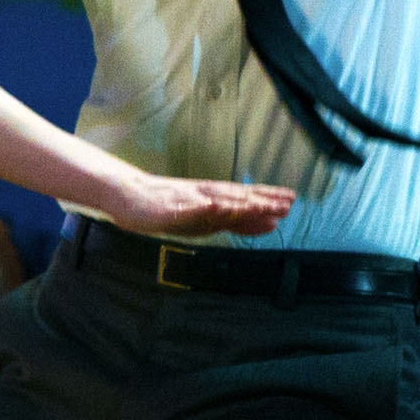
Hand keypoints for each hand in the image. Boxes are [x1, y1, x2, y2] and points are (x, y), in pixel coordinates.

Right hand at [109, 173, 295, 238]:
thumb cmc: (167, 208)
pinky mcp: (169, 207)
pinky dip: (200, 206)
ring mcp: (187, 199)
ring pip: (216, 200)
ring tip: (259, 205)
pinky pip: (186, 208)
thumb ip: (236, 221)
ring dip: (238, 203)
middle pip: (237, 197)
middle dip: (261, 200)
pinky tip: (214, 206)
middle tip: (286, 202)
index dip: (268, 199)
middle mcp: (205, 195)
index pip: (246, 198)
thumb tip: (270, 224)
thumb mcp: (208, 219)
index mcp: (215, 199)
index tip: (291, 200)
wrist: (128, 197)